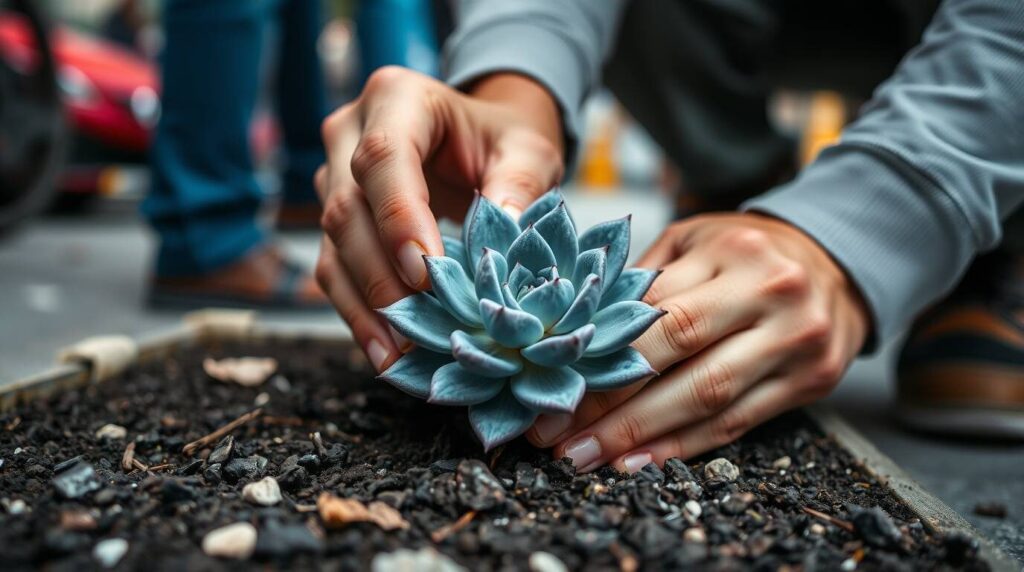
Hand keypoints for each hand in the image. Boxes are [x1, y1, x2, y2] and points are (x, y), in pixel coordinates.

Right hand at [314, 67, 563, 371]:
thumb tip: (504, 233)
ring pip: (333, 245)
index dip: (397, 217)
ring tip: (396, 355)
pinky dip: (358, 313)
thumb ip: (520, 184)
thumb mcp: (528, 151)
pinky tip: (385, 351)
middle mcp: (349, 133)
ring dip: (364, 305)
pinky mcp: (335, 220)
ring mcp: (334, 177)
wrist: (483, 140)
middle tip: (415, 326)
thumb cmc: (504, 140)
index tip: (425, 272)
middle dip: (379, 274)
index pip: (382, 156)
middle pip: (348, 207)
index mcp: (397, 99)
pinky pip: (334, 270)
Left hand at [527, 213, 869, 471]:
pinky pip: (737, 424)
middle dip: (611, 404)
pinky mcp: (811, 382)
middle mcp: (770, 296)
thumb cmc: (746, 250)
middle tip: (558, 437)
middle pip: (678, 357)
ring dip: (641, 437)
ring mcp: (796, 343)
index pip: (651, 312)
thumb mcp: (694, 240)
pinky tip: (640, 461)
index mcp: (732, 253)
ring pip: (707, 400)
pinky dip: (683, 447)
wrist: (838, 261)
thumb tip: (573, 333)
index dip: (595, 355)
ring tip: (589, 457)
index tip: (548, 386)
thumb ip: (643, 282)